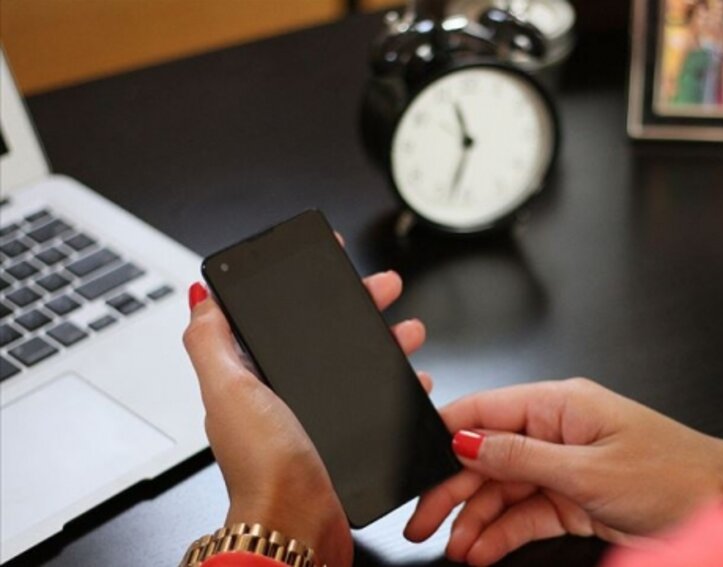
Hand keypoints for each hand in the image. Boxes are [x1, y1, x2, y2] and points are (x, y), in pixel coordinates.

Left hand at [183, 267, 431, 566]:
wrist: (299, 524)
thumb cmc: (264, 467)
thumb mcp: (229, 391)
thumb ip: (209, 341)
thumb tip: (200, 295)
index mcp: (252, 377)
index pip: (280, 318)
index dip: (305, 288)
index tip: (331, 262)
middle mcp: (283, 395)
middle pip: (326, 335)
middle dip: (359, 306)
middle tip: (384, 288)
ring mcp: (316, 417)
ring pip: (358, 364)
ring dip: (386, 341)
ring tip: (409, 332)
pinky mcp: (344, 439)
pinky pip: (376, 400)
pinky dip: (397, 385)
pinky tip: (413, 379)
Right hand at [405, 378, 722, 565]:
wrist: (722, 505)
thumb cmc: (672, 474)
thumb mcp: (588, 471)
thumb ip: (521, 458)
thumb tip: (467, 443)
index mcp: (560, 404)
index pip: (485, 411)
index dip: (445, 436)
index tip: (412, 462)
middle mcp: (557, 429)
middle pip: (486, 455)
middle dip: (451, 488)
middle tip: (422, 521)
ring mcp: (564, 464)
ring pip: (502, 489)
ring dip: (474, 518)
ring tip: (452, 546)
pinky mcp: (573, 496)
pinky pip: (526, 512)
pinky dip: (502, 531)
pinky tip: (481, 549)